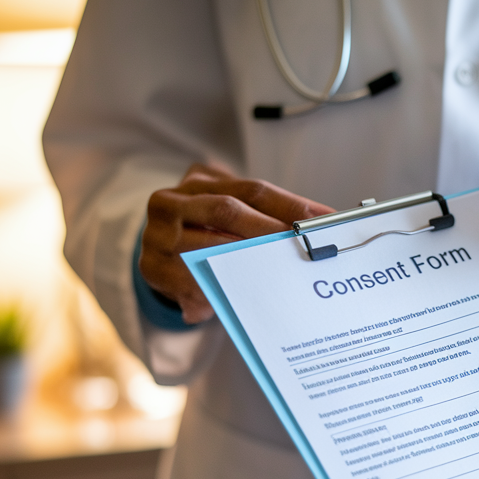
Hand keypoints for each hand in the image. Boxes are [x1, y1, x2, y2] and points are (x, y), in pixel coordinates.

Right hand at [141, 163, 333, 322]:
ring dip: (248, 260)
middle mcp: (172, 202)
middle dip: (270, 230)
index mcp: (198, 182)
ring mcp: (157, 236)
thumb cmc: (205, 228)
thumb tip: (322, 222)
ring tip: (282, 271)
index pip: (252, 190)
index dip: (291, 205)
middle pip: (228, 212)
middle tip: (305, 246)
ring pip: (209, 246)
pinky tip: (244, 296)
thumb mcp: (228, 210)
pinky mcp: (152, 268)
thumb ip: (265, 212)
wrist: (157, 250)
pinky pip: (191, 281)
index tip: (326, 220)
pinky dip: (219, 288)